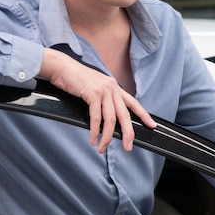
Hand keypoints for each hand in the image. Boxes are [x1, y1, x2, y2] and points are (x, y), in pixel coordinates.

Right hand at [39, 47, 155, 151]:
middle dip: (128, 133)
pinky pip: (96, 117)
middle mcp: (112, 88)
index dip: (143, 115)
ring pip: (111, 119)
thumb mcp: (94, 86)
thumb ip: (103, 98)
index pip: (133, 102)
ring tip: (102, 148)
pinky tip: (94, 139)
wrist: (62, 67)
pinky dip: (95, 131)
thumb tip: (107, 116)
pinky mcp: (92, 94)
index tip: (152, 125)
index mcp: (114, 86)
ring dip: (107, 137)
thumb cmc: (75, 78)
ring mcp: (103, 90)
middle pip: (125, 115)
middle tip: (128, 147)